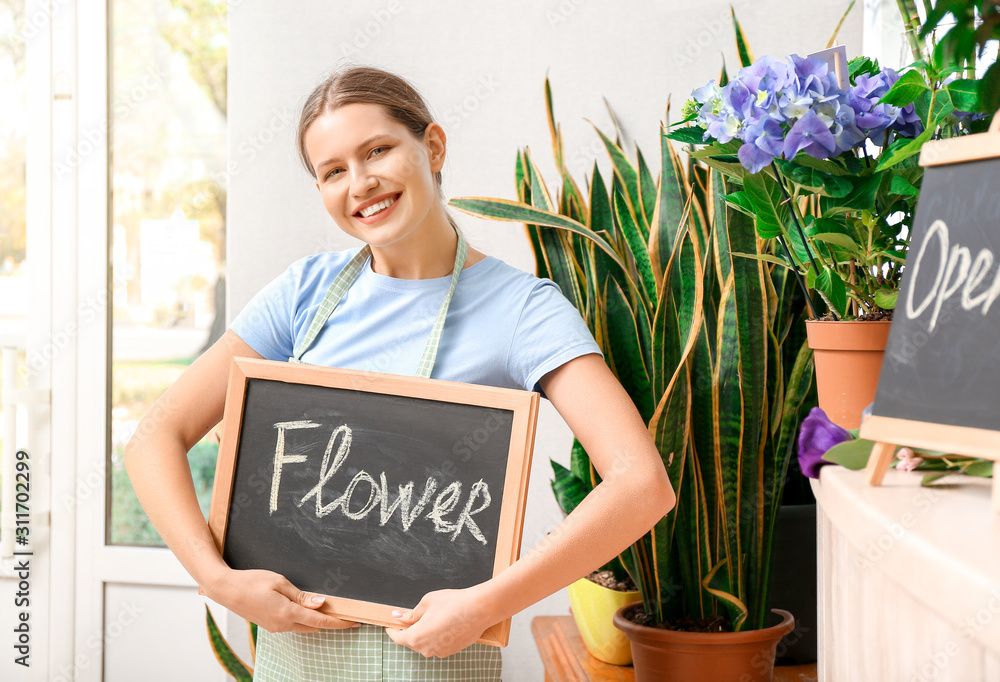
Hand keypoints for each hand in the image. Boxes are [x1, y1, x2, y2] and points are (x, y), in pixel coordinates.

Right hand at [205, 567, 359, 632]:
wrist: (226, 589)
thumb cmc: (251, 582)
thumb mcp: (280, 582)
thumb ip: (302, 596)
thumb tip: (321, 603)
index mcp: (287, 613)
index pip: (319, 621)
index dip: (338, 622)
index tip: (353, 622)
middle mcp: (282, 625)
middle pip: (313, 627)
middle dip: (330, 622)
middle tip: (345, 614)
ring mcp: (275, 627)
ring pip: (303, 627)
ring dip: (316, 621)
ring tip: (329, 610)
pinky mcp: (269, 625)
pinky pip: (292, 625)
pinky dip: (303, 619)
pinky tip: (307, 610)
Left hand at [385, 585, 496, 657]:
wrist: (479, 609)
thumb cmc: (453, 603)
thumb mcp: (426, 602)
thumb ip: (410, 613)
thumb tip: (398, 616)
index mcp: (416, 637)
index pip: (398, 638)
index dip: (392, 630)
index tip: (390, 625)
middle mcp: (426, 649)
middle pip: (412, 641)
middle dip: (410, 630)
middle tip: (411, 616)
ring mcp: (440, 652)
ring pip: (426, 643)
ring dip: (424, 633)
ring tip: (432, 617)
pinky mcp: (451, 651)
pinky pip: (438, 644)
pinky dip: (436, 636)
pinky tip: (444, 623)